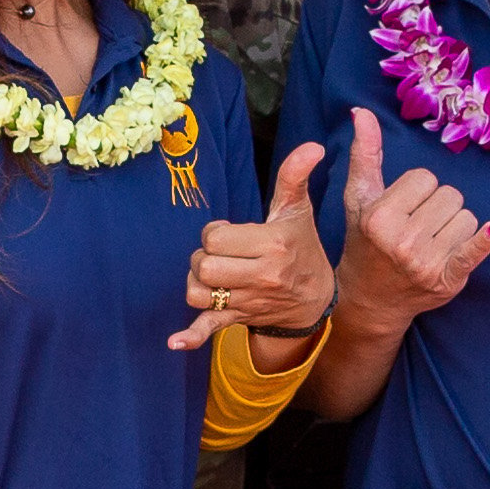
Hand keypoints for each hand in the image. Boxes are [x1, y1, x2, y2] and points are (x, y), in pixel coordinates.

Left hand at [171, 143, 336, 350]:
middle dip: (204, 256)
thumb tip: (312, 147)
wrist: (315, 298)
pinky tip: (174, 341)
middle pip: (204, 266)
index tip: (232, 233)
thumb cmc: (301, 247)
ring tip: (212, 274)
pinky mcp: (239, 319)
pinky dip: (191, 337)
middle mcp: (261, 277)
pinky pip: (209, 329)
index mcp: (272, 246)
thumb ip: (294, 177)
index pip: (215, 237)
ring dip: (197, 282)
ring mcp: (248, 301)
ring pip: (198, 293)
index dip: (215, 232)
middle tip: (221, 253)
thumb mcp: (297, 211)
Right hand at [332, 110, 489, 335]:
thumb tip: (362, 111)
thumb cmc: (364, 241)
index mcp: (379, 216)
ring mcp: (426, 262)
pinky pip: (473, 251)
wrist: (370, 299)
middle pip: (450, 196)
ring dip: (455, 227)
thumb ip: (365, 154)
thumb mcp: (359, 197)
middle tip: (417, 228)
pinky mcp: (447, 279)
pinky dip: (484, 241)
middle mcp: (402, 240)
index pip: (425, 178)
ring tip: (431, 243)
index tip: (403, 209)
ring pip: (467, 218)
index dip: (417, 191)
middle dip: (438, 208)